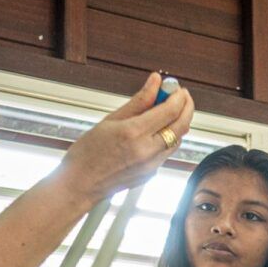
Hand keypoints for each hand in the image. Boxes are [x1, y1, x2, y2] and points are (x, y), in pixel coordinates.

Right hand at [61, 71, 195, 202]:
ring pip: (178, 139)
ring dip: (179, 122)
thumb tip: (155, 82)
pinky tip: (158, 130)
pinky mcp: (152, 174)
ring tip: (168, 110)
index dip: (178, 96)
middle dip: (186, 107)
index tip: (177, 88)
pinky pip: (168, 151)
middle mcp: (147, 151)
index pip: (170, 110)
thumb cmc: (88, 152)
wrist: (81, 184)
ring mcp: (152, 165)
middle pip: (181, 125)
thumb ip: (139, 101)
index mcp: (134, 133)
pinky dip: (169, 137)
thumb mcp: (111, 120)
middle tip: (182, 96)